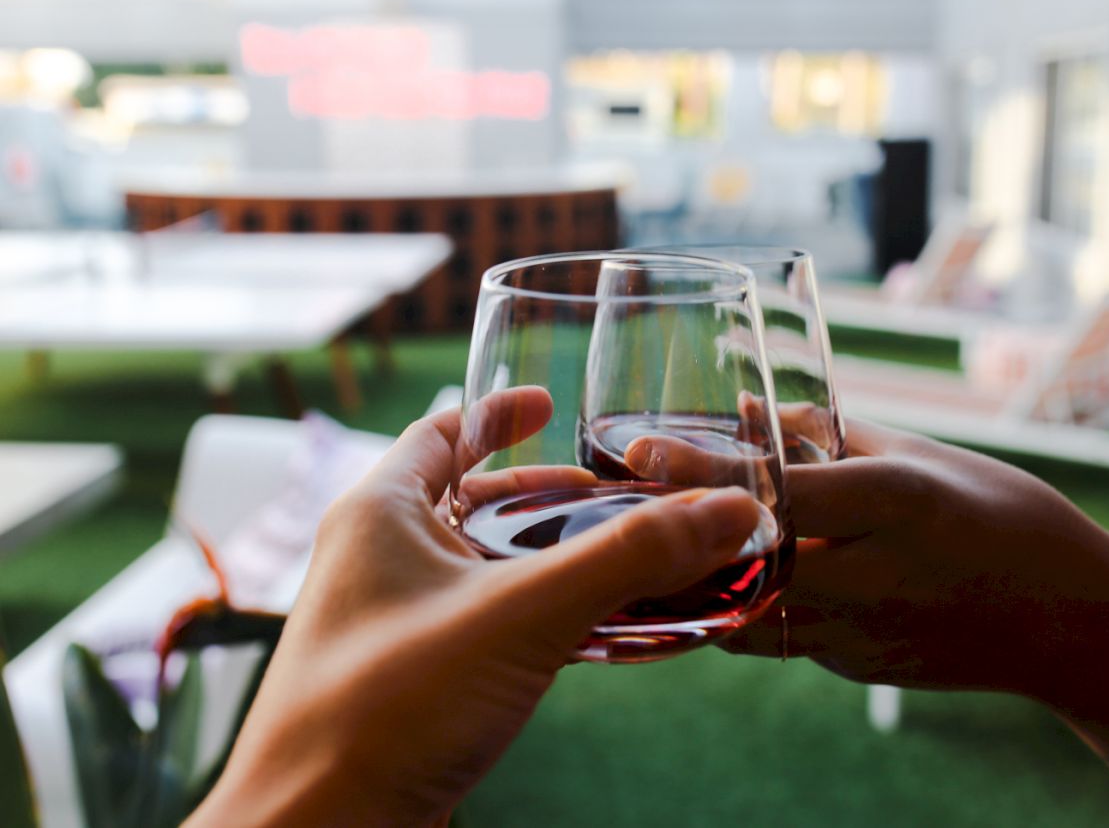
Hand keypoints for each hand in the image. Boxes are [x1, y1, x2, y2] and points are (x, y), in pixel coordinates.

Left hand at [188, 387, 760, 827]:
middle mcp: (380, 557)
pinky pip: (486, 624)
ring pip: (483, 566)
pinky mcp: (415, 677)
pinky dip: (537, 615)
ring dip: (546, 558)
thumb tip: (726, 511)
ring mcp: (395, 620)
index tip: (551, 400)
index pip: (442, 428)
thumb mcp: (518, 615)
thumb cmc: (385, 710)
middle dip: (546, 495)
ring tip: (620, 556)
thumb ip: (624, 560)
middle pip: (471, 498)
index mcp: (381, 511)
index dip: (498, 410)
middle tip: (616, 494)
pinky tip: (592, 631)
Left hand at [626, 406, 1108, 823]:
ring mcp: (866, 633)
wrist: (1069, 620)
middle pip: (746, 565)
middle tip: (623, 504)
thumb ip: (828, 437)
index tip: (640, 454)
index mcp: (900, 503)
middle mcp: (876, 573)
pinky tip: (724, 584)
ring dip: (698, 583)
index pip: (782, 491)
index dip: (704, 473)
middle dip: (679, 538)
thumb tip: (745, 410)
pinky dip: (742, 613)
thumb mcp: (920, 457)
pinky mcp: (855, 668)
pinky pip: (776, 641)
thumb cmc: (1000, 514)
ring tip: (654, 542)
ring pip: (746, 618)